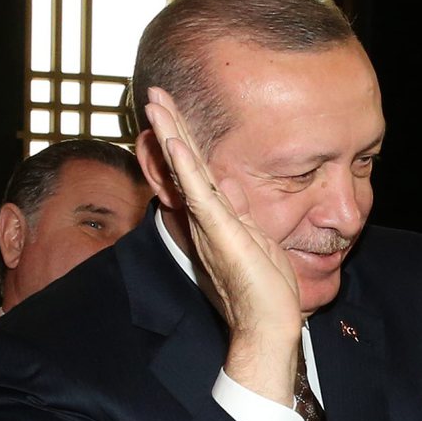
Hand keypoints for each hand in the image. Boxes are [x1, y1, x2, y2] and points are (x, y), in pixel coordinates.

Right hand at [142, 87, 302, 404]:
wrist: (268, 328)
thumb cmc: (267, 292)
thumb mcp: (257, 243)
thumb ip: (241, 216)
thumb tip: (231, 189)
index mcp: (216, 219)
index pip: (196, 171)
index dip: (184, 139)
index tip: (172, 109)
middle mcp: (205, 220)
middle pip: (184, 164)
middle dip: (169, 126)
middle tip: (153, 92)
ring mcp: (210, 226)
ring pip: (186, 172)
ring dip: (171, 135)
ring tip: (155, 103)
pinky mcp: (220, 235)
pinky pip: (199, 195)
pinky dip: (186, 168)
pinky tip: (175, 143)